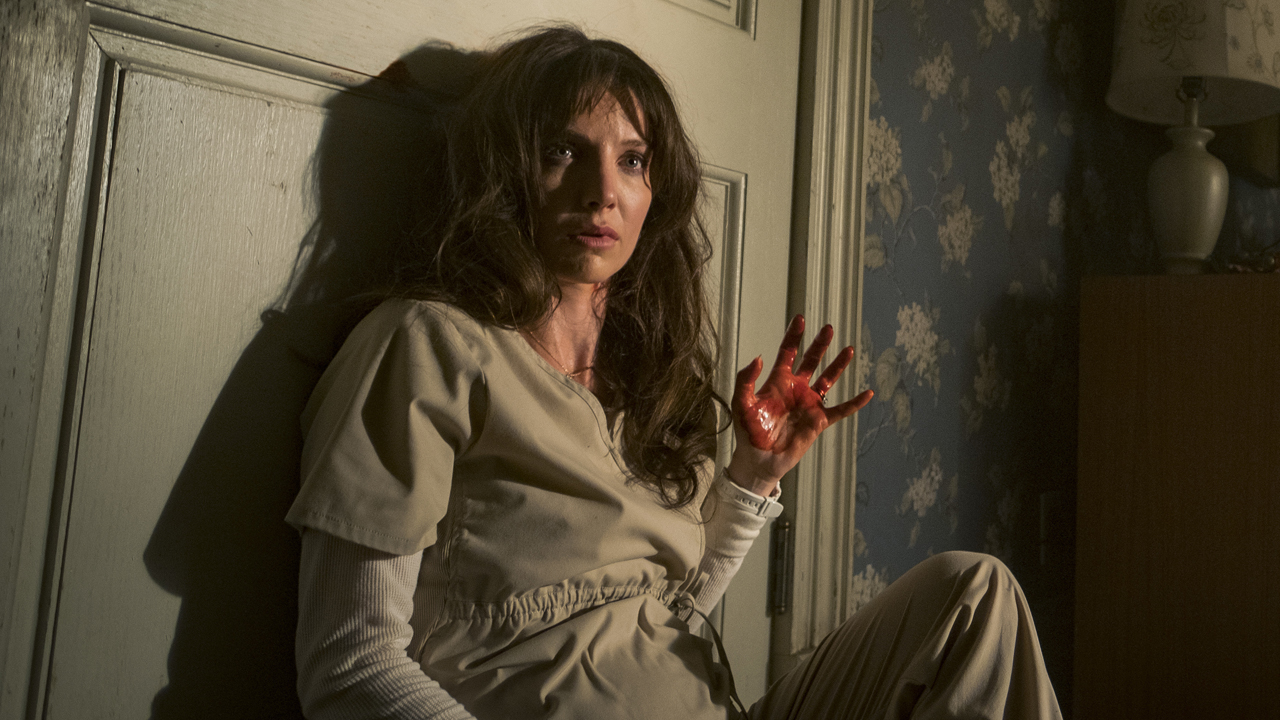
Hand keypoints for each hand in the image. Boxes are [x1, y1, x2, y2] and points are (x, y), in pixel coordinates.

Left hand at [727, 315, 872, 495]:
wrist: (759, 460)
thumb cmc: (748, 432)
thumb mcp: (741, 403)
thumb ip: (746, 380)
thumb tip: (759, 358)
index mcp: (777, 382)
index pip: (787, 353)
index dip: (793, 336)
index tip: (800, 319)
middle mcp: (795, 389)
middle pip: (810, 361)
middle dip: (819, 344)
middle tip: (829, 328)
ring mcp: (809, 404)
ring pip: (827, 380)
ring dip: (837, 365)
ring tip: (849, 349)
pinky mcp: (818, 421)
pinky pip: (841, 410)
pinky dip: (854, 402)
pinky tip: (868, 393)